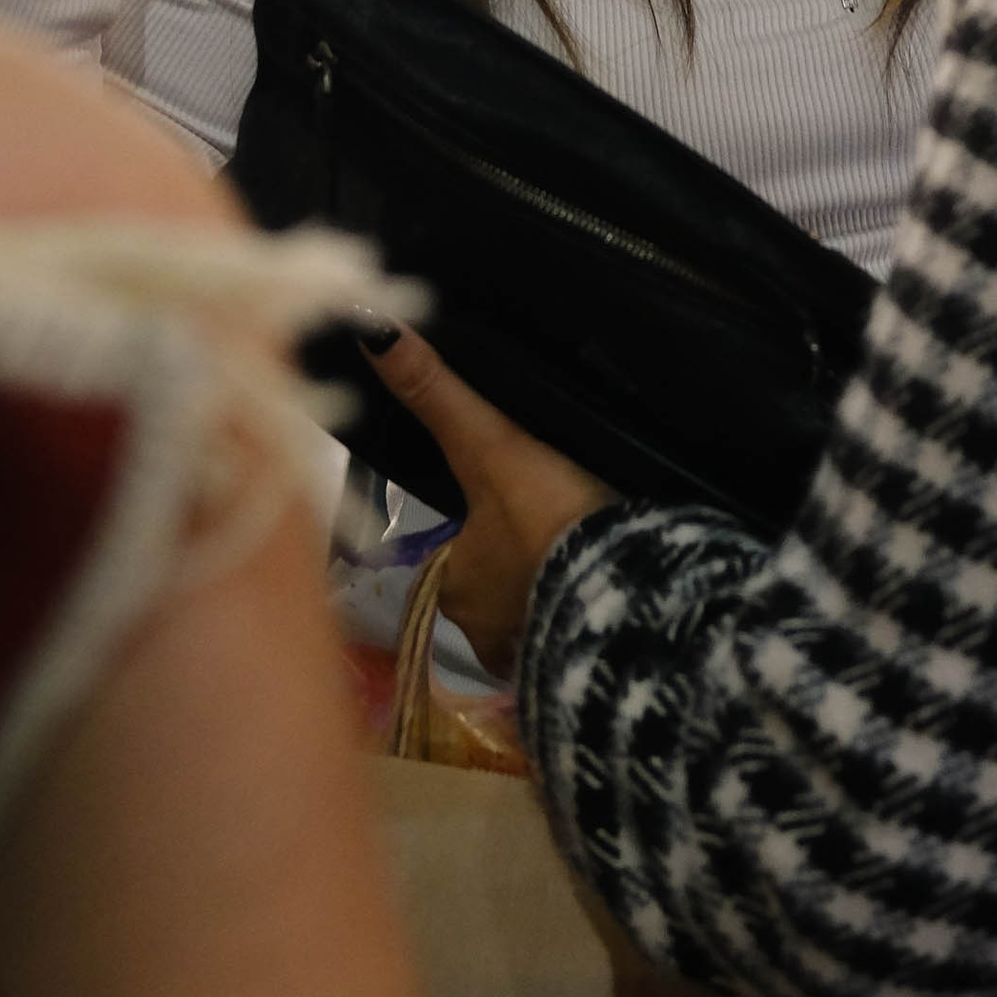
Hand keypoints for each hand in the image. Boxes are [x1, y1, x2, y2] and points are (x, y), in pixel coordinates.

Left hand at [362, 325, 609, 674]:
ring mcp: (529, 654)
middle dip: (511, 575)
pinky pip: (567, 646)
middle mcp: (481, 631)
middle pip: (489, 595)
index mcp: (454, 582)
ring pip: (527, 624)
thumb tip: (372, 330)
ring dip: (546, 604)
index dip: (475, 536)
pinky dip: (578, 627)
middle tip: (552, 538)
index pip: (451, 556)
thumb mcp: (491, 447)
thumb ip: (438, 395)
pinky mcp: (577, 666)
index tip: (510, 517)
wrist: (624, 591)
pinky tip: (602, 604)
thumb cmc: (546, 522)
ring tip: (581, 569)